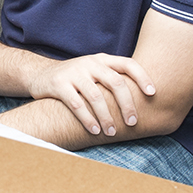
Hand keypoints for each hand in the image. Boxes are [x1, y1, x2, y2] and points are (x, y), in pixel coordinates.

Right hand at [25, 53, 155, 137]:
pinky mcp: (59, 84)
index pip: (128, 64)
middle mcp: (90, 63)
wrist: (40, 75)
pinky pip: (77, 104)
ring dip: (106, 117)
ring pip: (96, 97)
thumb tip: (143, 99)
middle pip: (116, 83)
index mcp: (102, 60)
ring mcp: (74, 72)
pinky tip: (94, 131)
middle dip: (127, 105)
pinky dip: (88, 120)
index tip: (152, 94)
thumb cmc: (75, 78)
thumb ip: (112, 79)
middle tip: (133, 123)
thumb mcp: (93, 72)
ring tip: (112, 132)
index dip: (143, 77)